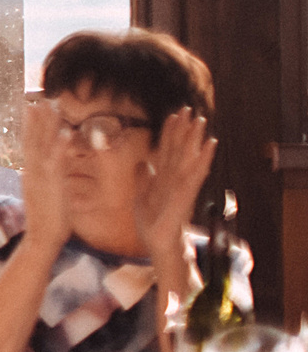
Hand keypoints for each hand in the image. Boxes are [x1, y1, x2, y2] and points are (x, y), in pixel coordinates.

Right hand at [17, 99, 70, 236]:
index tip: (34, 108)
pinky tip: (67, 131)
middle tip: (38, 98)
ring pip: (41, 144)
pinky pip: (57, 161)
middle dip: (35, 119)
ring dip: (46, 124)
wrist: (41, 239)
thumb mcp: (46, 195)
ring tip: (49, 104)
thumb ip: (48, 180)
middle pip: (32, 139)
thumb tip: (52, 170)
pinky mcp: (51, 184)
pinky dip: (60, 145)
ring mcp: (40, 177)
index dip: (32, 126)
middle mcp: (32, 171)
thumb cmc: (49, 220)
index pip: (30, 144)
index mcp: (31, 173)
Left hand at [134, 106, 217, 261]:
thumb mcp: (141, 196)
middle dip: (184, 130)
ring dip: (195, 139)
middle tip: (189, 109)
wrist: (157, 242)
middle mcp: (174, 178)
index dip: (169, 133)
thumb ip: (143, 178)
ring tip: (202, 121)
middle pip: (180, 149)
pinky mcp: (186, 195)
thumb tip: (141, 163)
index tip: (173, 114)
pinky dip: (203, 160)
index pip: (166, 150)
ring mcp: (182, 185)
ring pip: (189, 157)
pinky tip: (210, 146)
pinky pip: (196, 174)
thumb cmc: (152, 221)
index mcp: (163, 177)